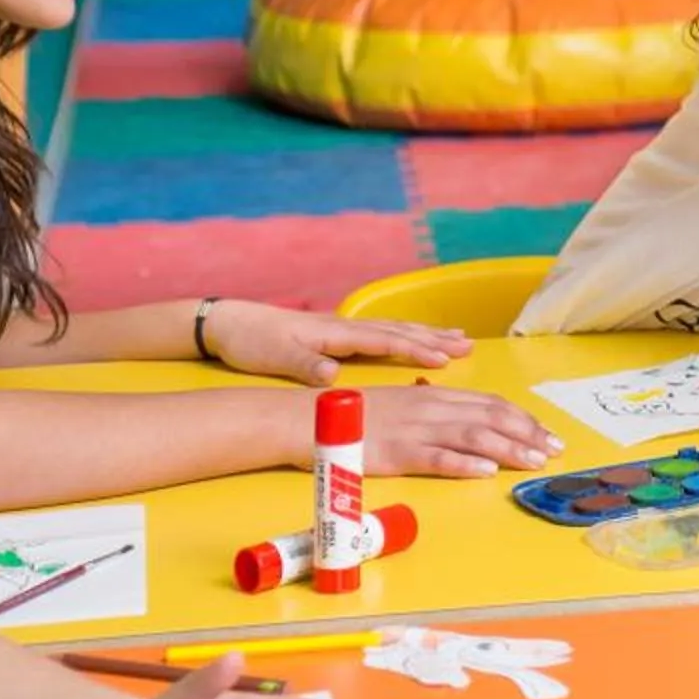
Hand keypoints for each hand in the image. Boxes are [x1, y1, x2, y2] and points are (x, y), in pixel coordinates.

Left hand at [201, 299, 473, 384]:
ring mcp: (343, 327)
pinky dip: (407, 335)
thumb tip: (333, 376)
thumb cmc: (253, 342)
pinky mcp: (338, 332)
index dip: (415, 349)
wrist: (229, 322)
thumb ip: (306, 366)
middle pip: (399, 331)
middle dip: (435, 339)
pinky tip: (417, 338)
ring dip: (428, 334)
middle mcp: (346, 327)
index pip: (384, 341)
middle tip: (469, 345)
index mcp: (336, 333)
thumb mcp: (276, 357)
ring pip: (396, 329)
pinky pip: (383, 332)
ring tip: (459, 338)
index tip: (444, 358)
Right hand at [357, 385, 562, 477]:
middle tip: (555, 451)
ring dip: (509, 449)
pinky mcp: (397, 453)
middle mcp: (432, 408)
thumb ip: (438, 412)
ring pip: (473, 437)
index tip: (548, 434)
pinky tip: (487, 472)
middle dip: (528, 434)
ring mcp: (415, 430)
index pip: (492, 404)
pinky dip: (464, 464)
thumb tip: (472, 423)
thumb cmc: (358, 416)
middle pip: (491, 418)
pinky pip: (436, 458)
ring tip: (535, 462)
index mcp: (436, 395)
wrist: (310, 418)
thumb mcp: (405, 406)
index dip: (524, 419)